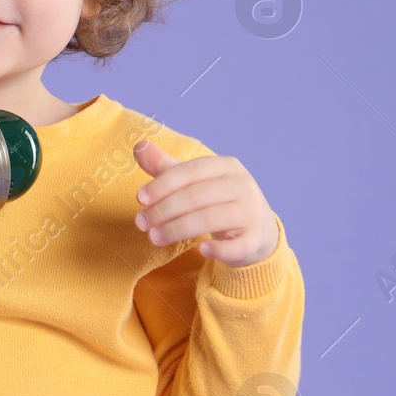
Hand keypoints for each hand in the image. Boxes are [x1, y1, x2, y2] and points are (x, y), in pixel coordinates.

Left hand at [132, 141, 278, 266]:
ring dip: (177, 229)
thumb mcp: (192, 181)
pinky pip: (237, 246)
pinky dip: (219, 249)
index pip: (190, 171)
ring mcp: (251, 212)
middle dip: (164, 210)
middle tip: (140, 223)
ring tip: (153, 238)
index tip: (140, 199)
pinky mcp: (255, 239)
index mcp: (226, 166)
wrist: (256, 229)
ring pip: (211, 219)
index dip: (162, 184)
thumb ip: (165, 166)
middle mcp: (242, 185)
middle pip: (197, 196)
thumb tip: (139, 146)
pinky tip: (200, 250)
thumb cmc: (215, 200)